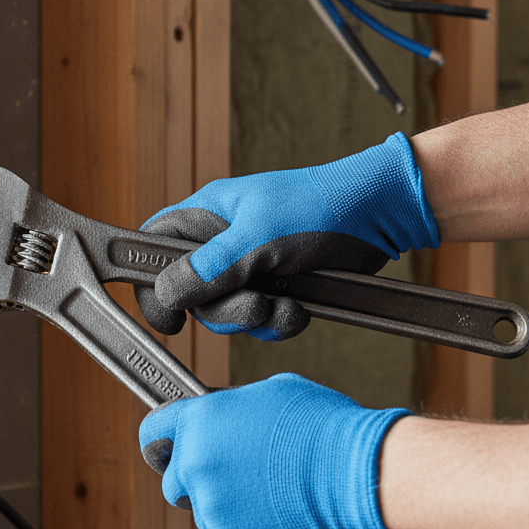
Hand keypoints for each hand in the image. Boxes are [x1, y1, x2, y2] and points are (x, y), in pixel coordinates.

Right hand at [134, 132, 438, 339]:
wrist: (379, 216)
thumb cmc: (318, 205)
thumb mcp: (257, 237)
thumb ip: (207, 267)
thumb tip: (165, 292)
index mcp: (206, 216)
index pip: (154, 248)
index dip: (149, 283)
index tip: (165, 316)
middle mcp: (220, 243)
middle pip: (191, 295)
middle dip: (223, 311)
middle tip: (252, 303)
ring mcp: (248, 267)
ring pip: (226, 314)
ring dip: (256, 319)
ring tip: (284, 304)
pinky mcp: (276, 287)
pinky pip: (259, 321)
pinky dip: (279, 323)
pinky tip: (299, 309)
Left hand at [138, 374, 413, 528]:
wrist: (363, 476)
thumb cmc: (327, 430)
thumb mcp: (272, 394)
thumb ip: (232, 410)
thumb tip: (224, 420)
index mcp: (200, 423)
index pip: (154, 433)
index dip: (164, 442)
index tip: (169, 449)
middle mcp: (197, 467)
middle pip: (175, 485)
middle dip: (198, 485)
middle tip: (238, 480)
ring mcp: (213, 511)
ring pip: (209, 520)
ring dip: (232, 515)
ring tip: (278, 500)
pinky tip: (286, 524)